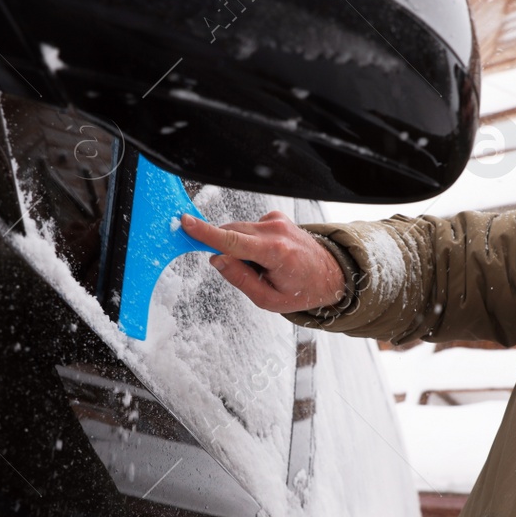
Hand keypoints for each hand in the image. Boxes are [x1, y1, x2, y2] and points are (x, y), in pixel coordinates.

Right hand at [181, 211, 347, 313]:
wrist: (330, 274)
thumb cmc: (301, 290)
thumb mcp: (268, 299)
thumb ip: (239, 279)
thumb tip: (216, 259)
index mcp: (275, 252)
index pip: (232, 240)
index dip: (205, 232)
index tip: (185, 222)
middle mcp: (276, 230)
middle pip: (231, 234)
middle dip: (228, 253)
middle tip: (247, 272)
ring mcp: (277, 220)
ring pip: (238, 231)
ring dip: (240, 249)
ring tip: (263, 266)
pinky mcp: (275, 216)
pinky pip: (248, 228)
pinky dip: (250, 243)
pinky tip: (267, 256)